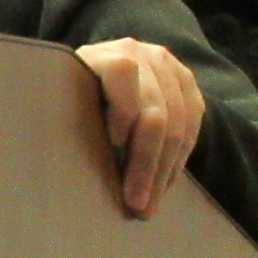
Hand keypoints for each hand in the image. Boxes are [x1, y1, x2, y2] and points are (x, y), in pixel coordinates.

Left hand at [76, 37, 205, 217]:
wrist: (101, 70)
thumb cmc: (71, 95)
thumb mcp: (65, 98)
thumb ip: (72, 115)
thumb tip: (66, 165)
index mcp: (105, 53)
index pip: (123, 73)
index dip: (122, 108)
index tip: (113, 143)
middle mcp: (144, 55)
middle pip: (156, 112)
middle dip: (145, 165)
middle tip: (136, 204)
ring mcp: (171, 68)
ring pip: (179, 125)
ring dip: (164, 171)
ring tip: (149, 204)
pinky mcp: (189, 85)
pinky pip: (193, 126)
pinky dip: (177, 160)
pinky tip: (163, 184)